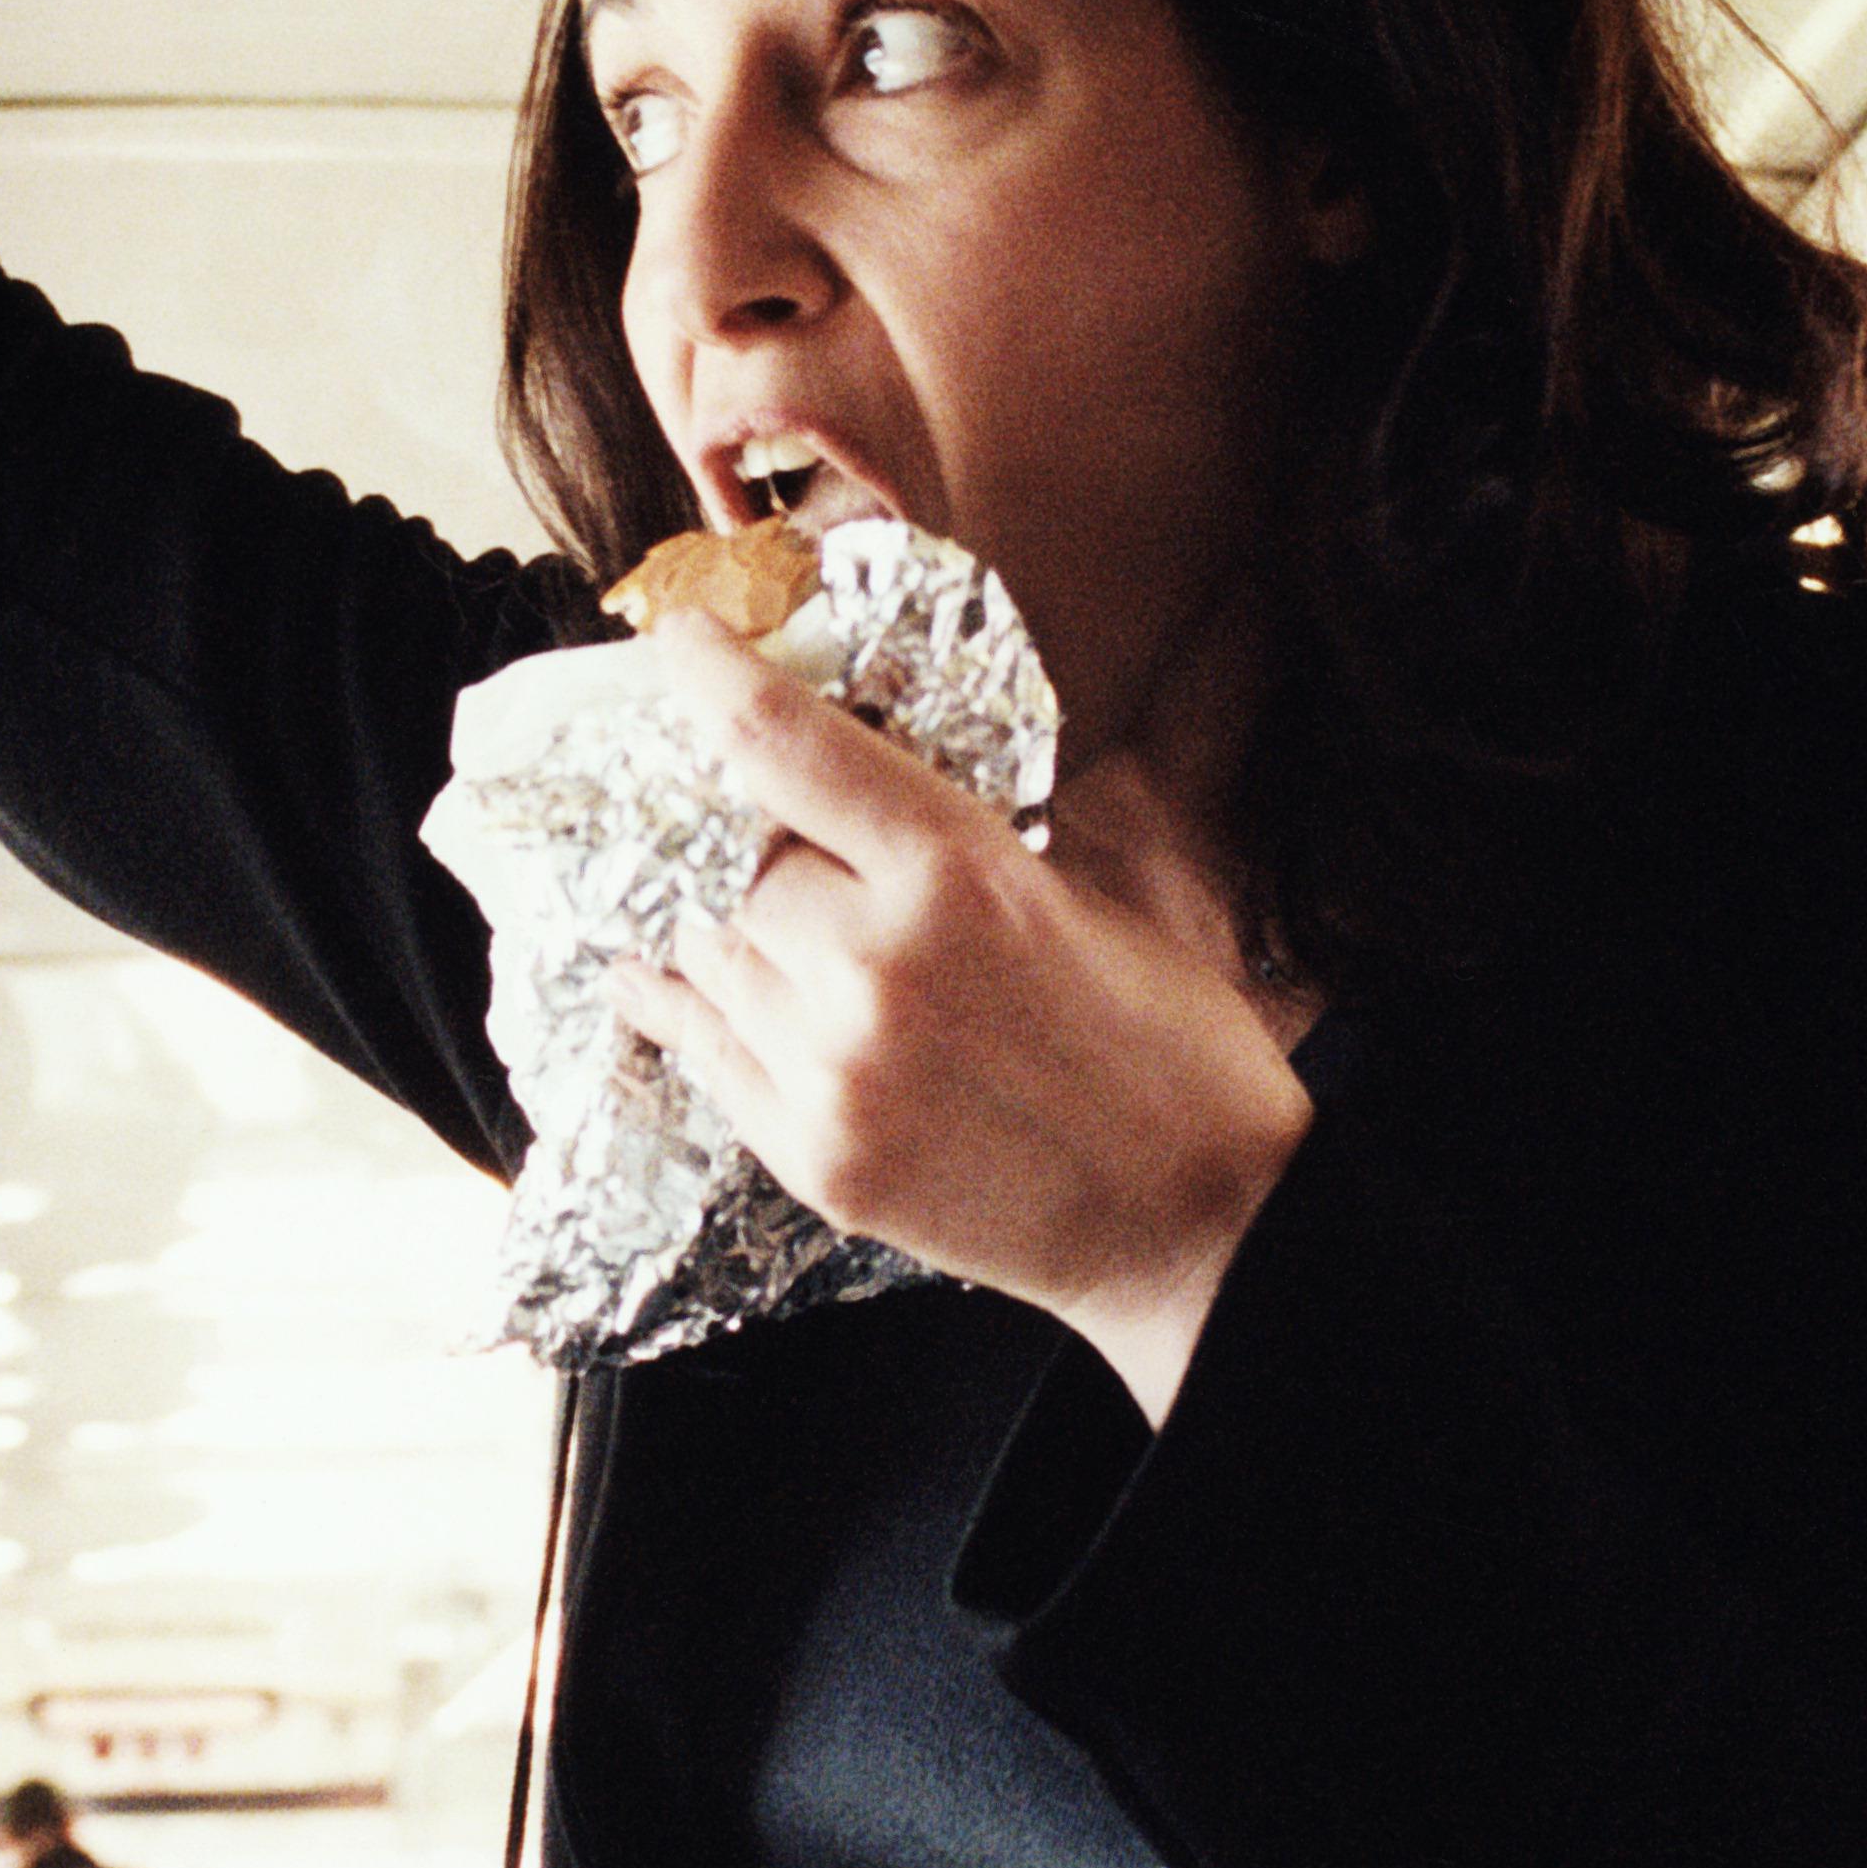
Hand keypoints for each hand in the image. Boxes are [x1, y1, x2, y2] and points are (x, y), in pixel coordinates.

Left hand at [610, 614, 1311, 1421]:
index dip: (710, 678)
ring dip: (703, 914)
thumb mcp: (1095, 889)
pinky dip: (677, 1002)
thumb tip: (876, 757)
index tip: (681, 646)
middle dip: (728, 826)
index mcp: (958, 872)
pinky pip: (700, 1052)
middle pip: (726, 855)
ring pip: (701, 951)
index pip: (780, 745)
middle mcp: (875, 965)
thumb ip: (973, 825)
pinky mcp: (814, 1157)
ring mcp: (834, 1070)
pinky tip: (662, 971)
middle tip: (734, 810)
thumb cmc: (1170, 1048)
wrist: (1205, 1221)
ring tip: (707, 889)